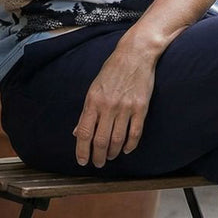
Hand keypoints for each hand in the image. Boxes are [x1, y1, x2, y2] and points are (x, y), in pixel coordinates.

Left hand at [73, 48, 155, 167]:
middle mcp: (108, 106)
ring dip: (112, 153)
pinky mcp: (140, 107)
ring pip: (117, 140)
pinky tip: (125, 149)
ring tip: (110, 156)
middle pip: (100, 140)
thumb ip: (86, 111)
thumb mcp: (94, 87)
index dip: (82, 151)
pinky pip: (135, 133)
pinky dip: (130, 145)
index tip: (82, 161)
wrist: (135, 54)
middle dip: (98, 157)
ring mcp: (125, 107)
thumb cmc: (112, 70)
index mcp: (93, 100)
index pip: (84, 132)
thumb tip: (77, 132)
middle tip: (98, 163)